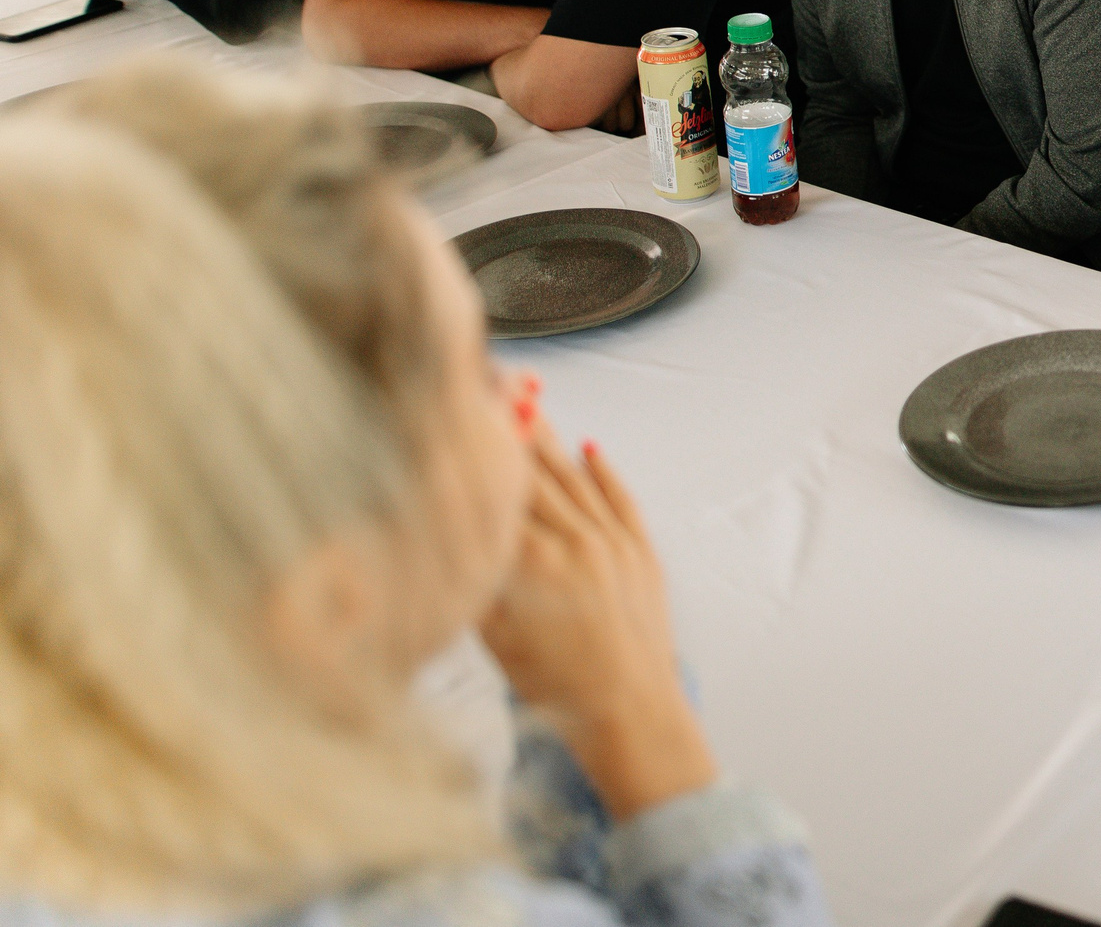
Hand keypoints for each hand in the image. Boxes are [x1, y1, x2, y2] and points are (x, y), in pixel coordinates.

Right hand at [479, 427, 716, 819]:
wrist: (630, 713)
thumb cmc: (556, 689)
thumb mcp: (496, 640)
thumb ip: (477, 582)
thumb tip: (455, 536)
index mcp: (532, 564)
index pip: (497, 495)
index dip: (477, 455)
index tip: (459, 417)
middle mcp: (574, 543)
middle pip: (534, 476)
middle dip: (510, 432)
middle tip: (490, 389)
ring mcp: (613, 544)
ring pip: (575, 480)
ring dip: (550, 441)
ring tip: (530, 403)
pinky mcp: (643, 552)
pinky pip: (621, 499)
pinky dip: (605, 472)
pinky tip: (589, 447)